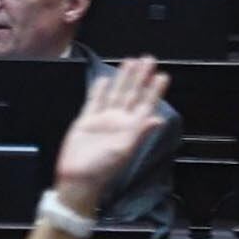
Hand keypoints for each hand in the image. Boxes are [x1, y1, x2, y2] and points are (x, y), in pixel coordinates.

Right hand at [53, 56, 168, 212]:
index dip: (154, 90)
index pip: (146, 104)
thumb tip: (158, 119)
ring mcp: (102, 120)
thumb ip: (140, 132)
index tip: (162, 75)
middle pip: (131, 94)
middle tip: (147, 59)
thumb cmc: (102, 168)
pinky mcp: (86, 121)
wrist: (77, 178)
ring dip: (122, 79)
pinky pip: (94, 101)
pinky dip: (99, 90)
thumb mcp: (124, 150)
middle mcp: (119, 121)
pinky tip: (104, 79)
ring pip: (115, 94)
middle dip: (140, 77)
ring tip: (129, 62)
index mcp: (131, 128)